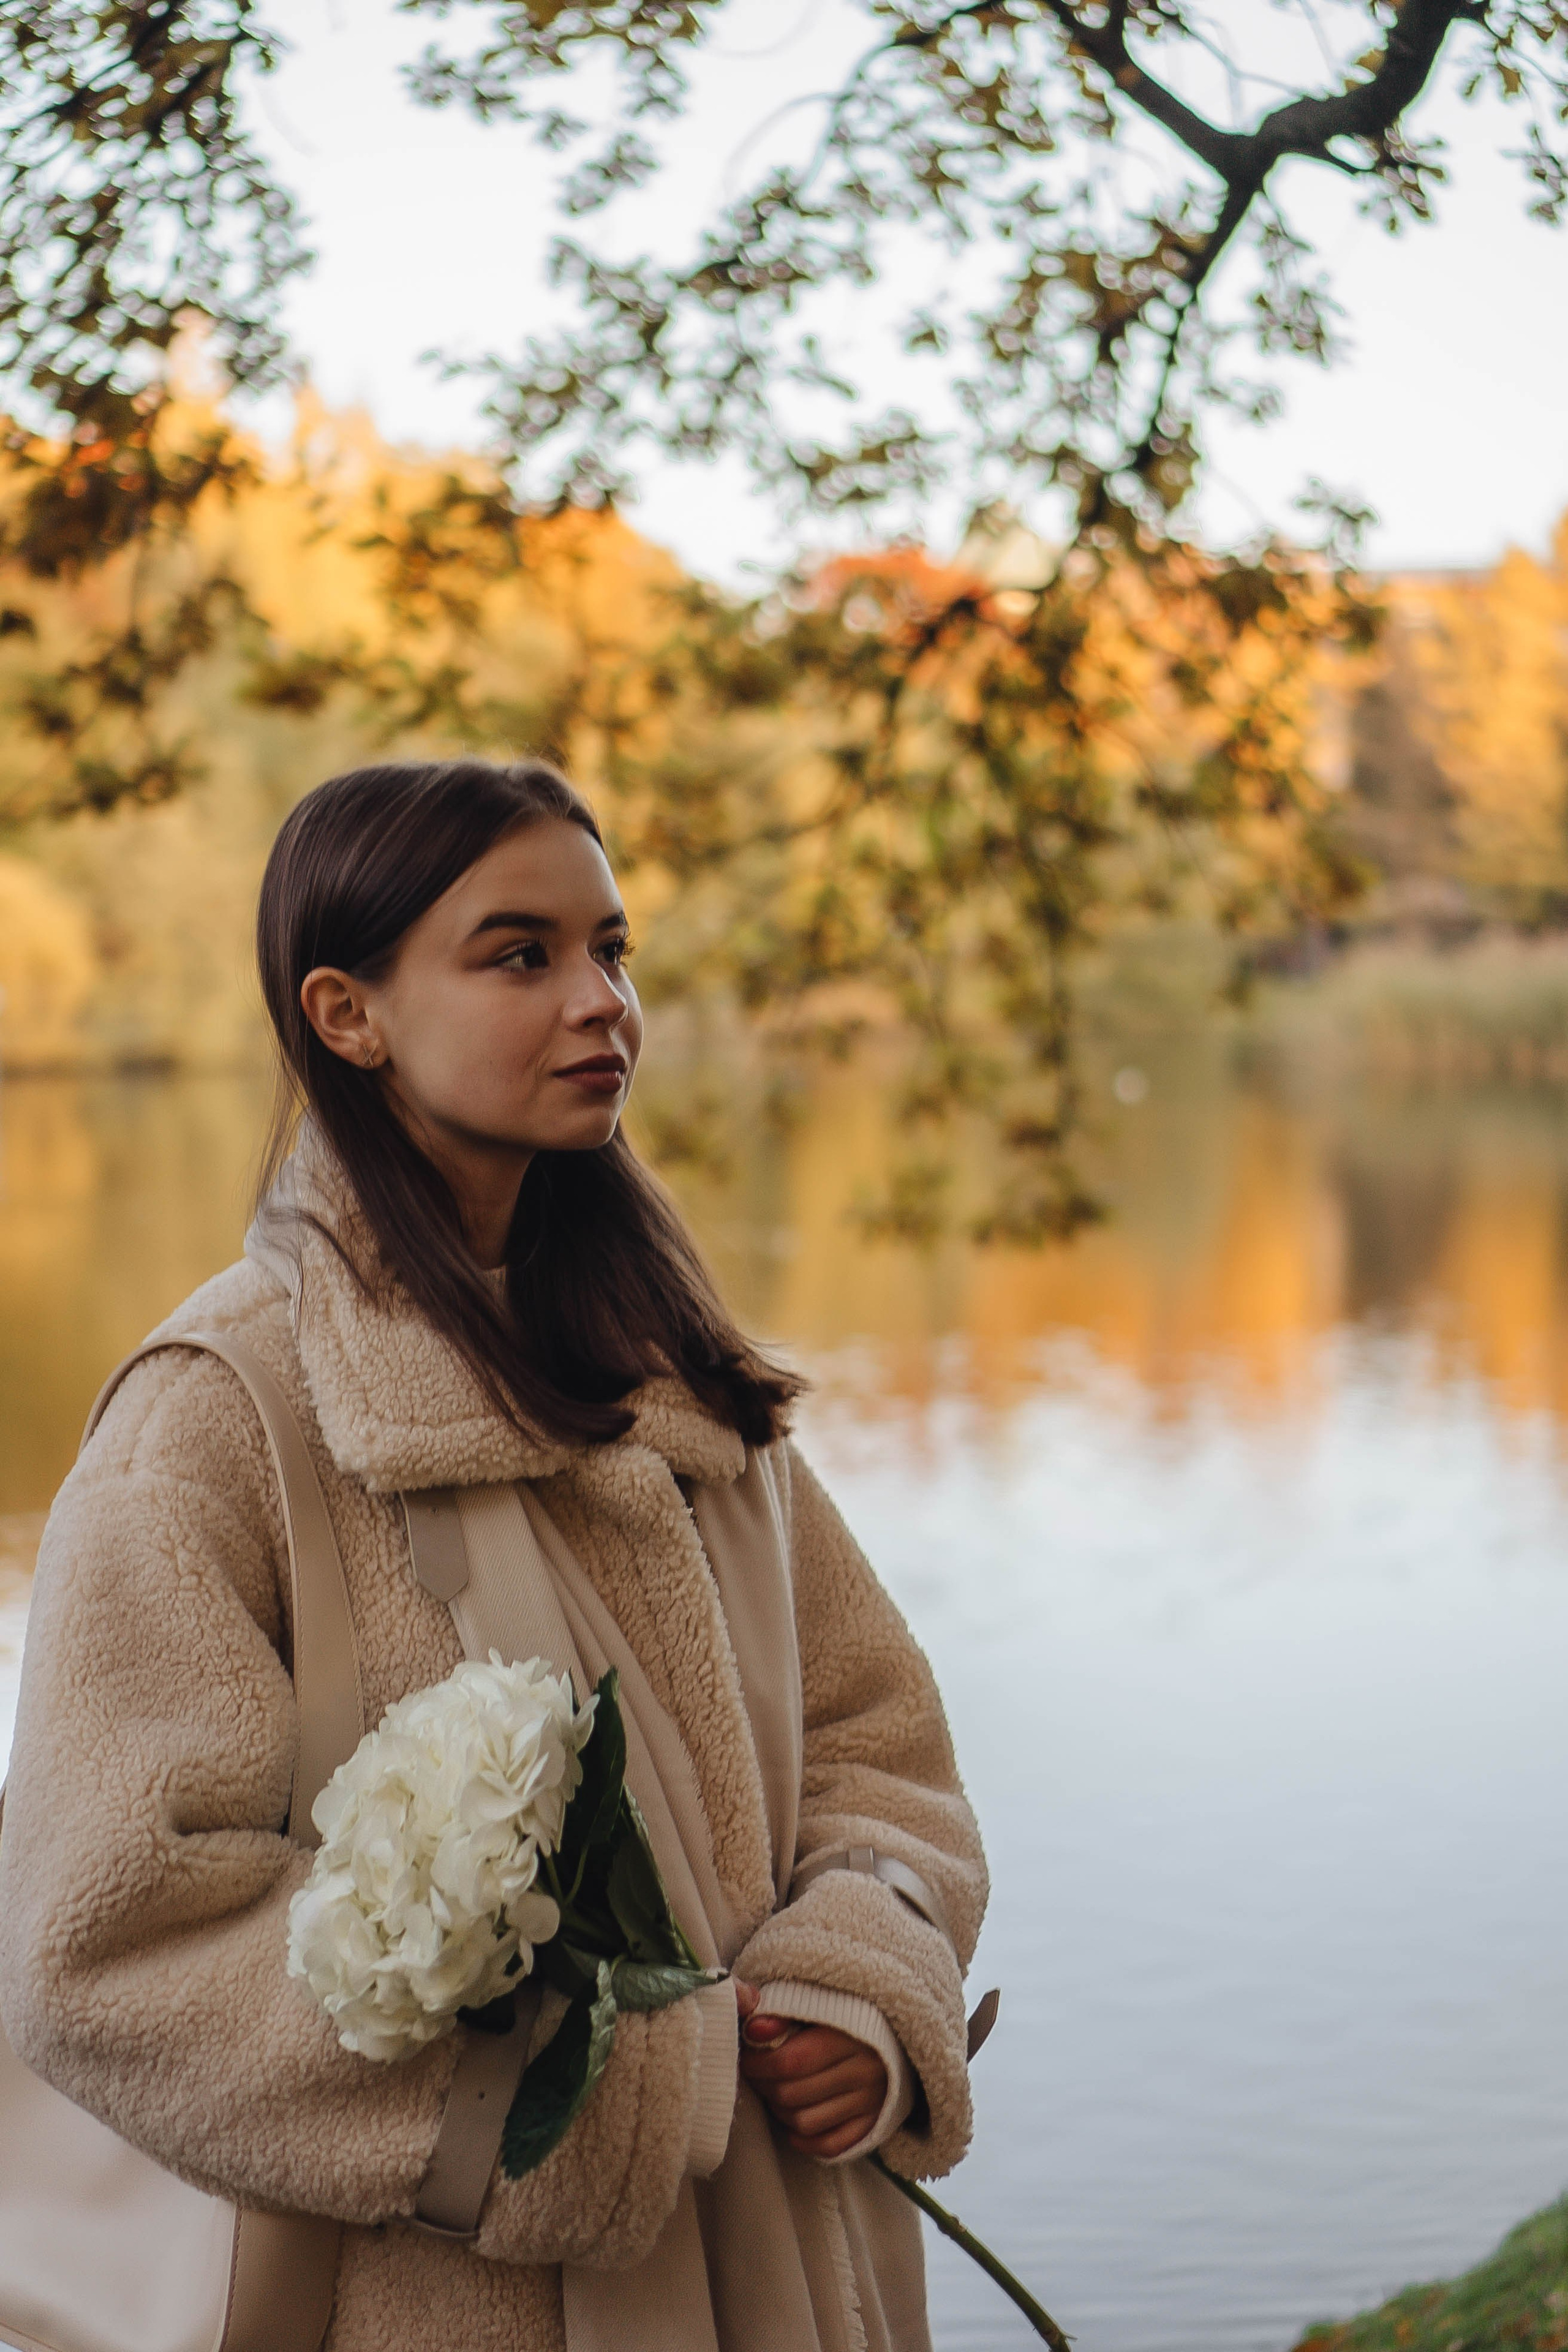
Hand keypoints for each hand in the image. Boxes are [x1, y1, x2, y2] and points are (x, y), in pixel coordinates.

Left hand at [734, 1979, 888, 2160]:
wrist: (896, 2032)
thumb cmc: (845, 2013)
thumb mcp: (817, 2001)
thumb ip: (783, 2013)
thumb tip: (753, 2030)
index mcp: (850, 2034)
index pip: (790, 2061)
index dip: (758, 2063)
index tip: (746, 2056)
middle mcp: (864, 2071)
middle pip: (793, 2094)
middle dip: (765, 2086)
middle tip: (758, 2074)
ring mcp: (871, 2101)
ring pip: (806, 2122)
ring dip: (781, 2112)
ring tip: (776, 2092)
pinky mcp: (873, 2123)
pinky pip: (830, 2145)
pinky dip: (806, 2139)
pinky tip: (794, 2123)